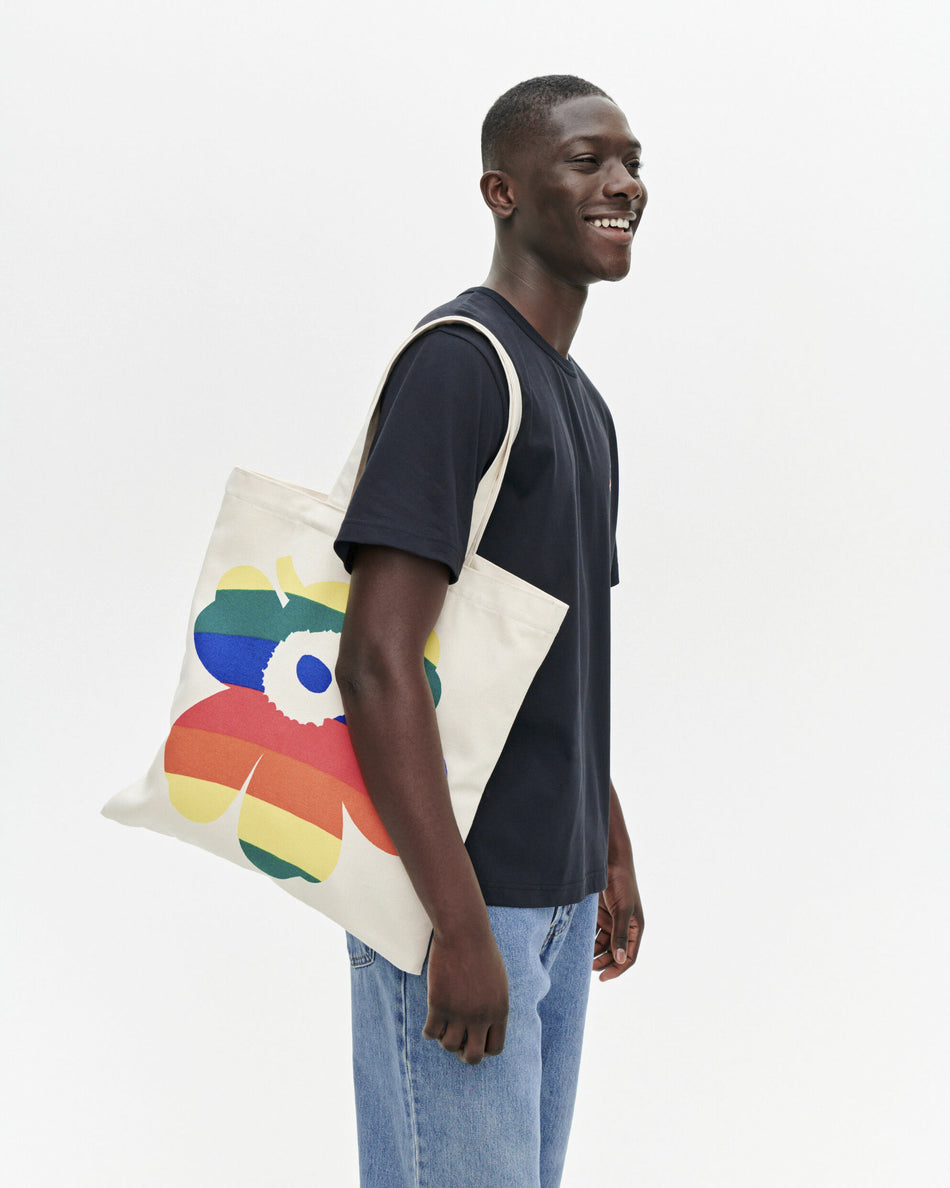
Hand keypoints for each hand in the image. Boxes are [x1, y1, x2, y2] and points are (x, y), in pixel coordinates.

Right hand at [423, 927, 508, 1063]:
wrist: (463, 931)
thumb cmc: (481, 951)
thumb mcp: (497, 981)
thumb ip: (494, 1006)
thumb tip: (484, 1029)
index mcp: (499, 1010)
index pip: (495, 1048)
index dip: (483, 1049)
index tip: (473, 1040)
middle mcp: (481, 1015)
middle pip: (473, 1057)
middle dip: (464, 1054)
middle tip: (457, 1044)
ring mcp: (459, 1011)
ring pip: (449, 1046)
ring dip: (445, 1040)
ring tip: (443, 1027)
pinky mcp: (438, 1004)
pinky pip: (430, 1033)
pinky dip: (429, 1032)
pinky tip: (431, 1022)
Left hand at [592, 860, 643, 981]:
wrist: (610, 860)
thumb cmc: (622, 883)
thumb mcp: (623, 910)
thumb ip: (620, 934)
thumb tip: (619, 959)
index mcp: (635, 928)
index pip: (629, 956)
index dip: (617, 969)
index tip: (602, 978)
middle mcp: (624, 927)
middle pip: (614, 953)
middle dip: (603, 962)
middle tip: (588, 968)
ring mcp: (611, 921)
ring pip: (602, 944)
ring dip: (593, 952)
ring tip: (581, 958)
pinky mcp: (599, 914)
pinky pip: (593, 932)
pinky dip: (587, 940)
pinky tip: (578, 945)